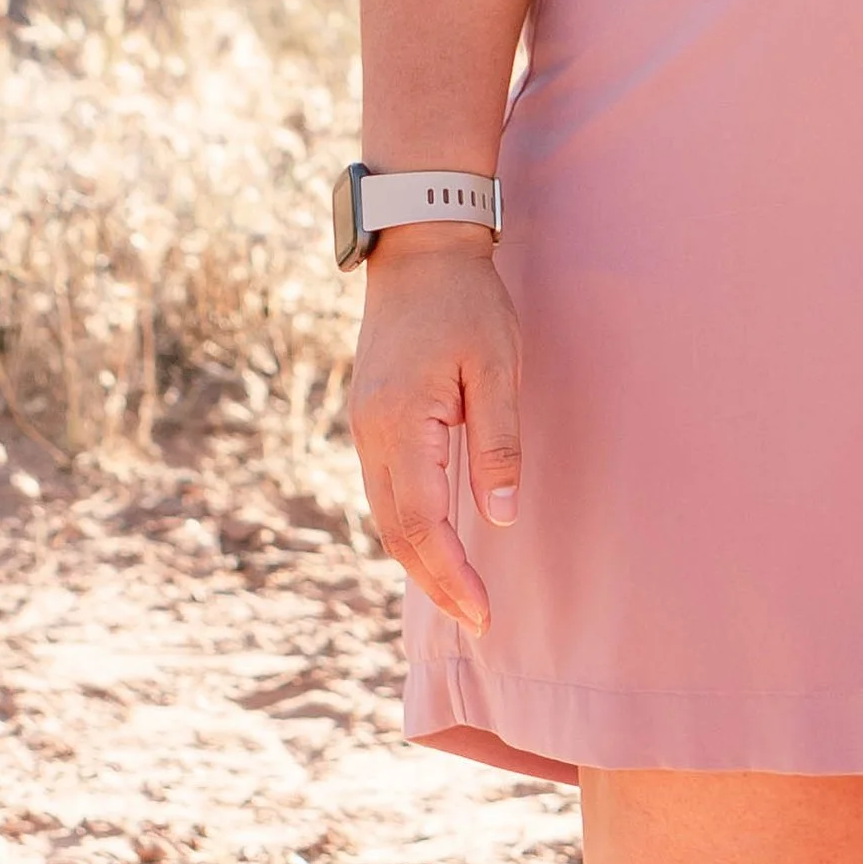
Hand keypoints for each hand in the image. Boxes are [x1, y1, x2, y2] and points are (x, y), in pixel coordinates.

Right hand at [348, 229, 522, 633]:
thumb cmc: (465, 300)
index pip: (422, 524)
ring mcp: (363, 425)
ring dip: (419, 557)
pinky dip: (408, 524)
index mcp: (401, 422)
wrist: (418, 244)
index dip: (451, 576)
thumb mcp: (496, 365)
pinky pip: (385, 488)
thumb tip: (499, 515)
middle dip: (434, 581)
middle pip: (395, 531)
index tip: (483, 613)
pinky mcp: (369, 416)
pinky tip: (437, 538)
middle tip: (476, 620)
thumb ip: (498, 442)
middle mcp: (370, 432)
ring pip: (384, 514)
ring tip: (461, 593)